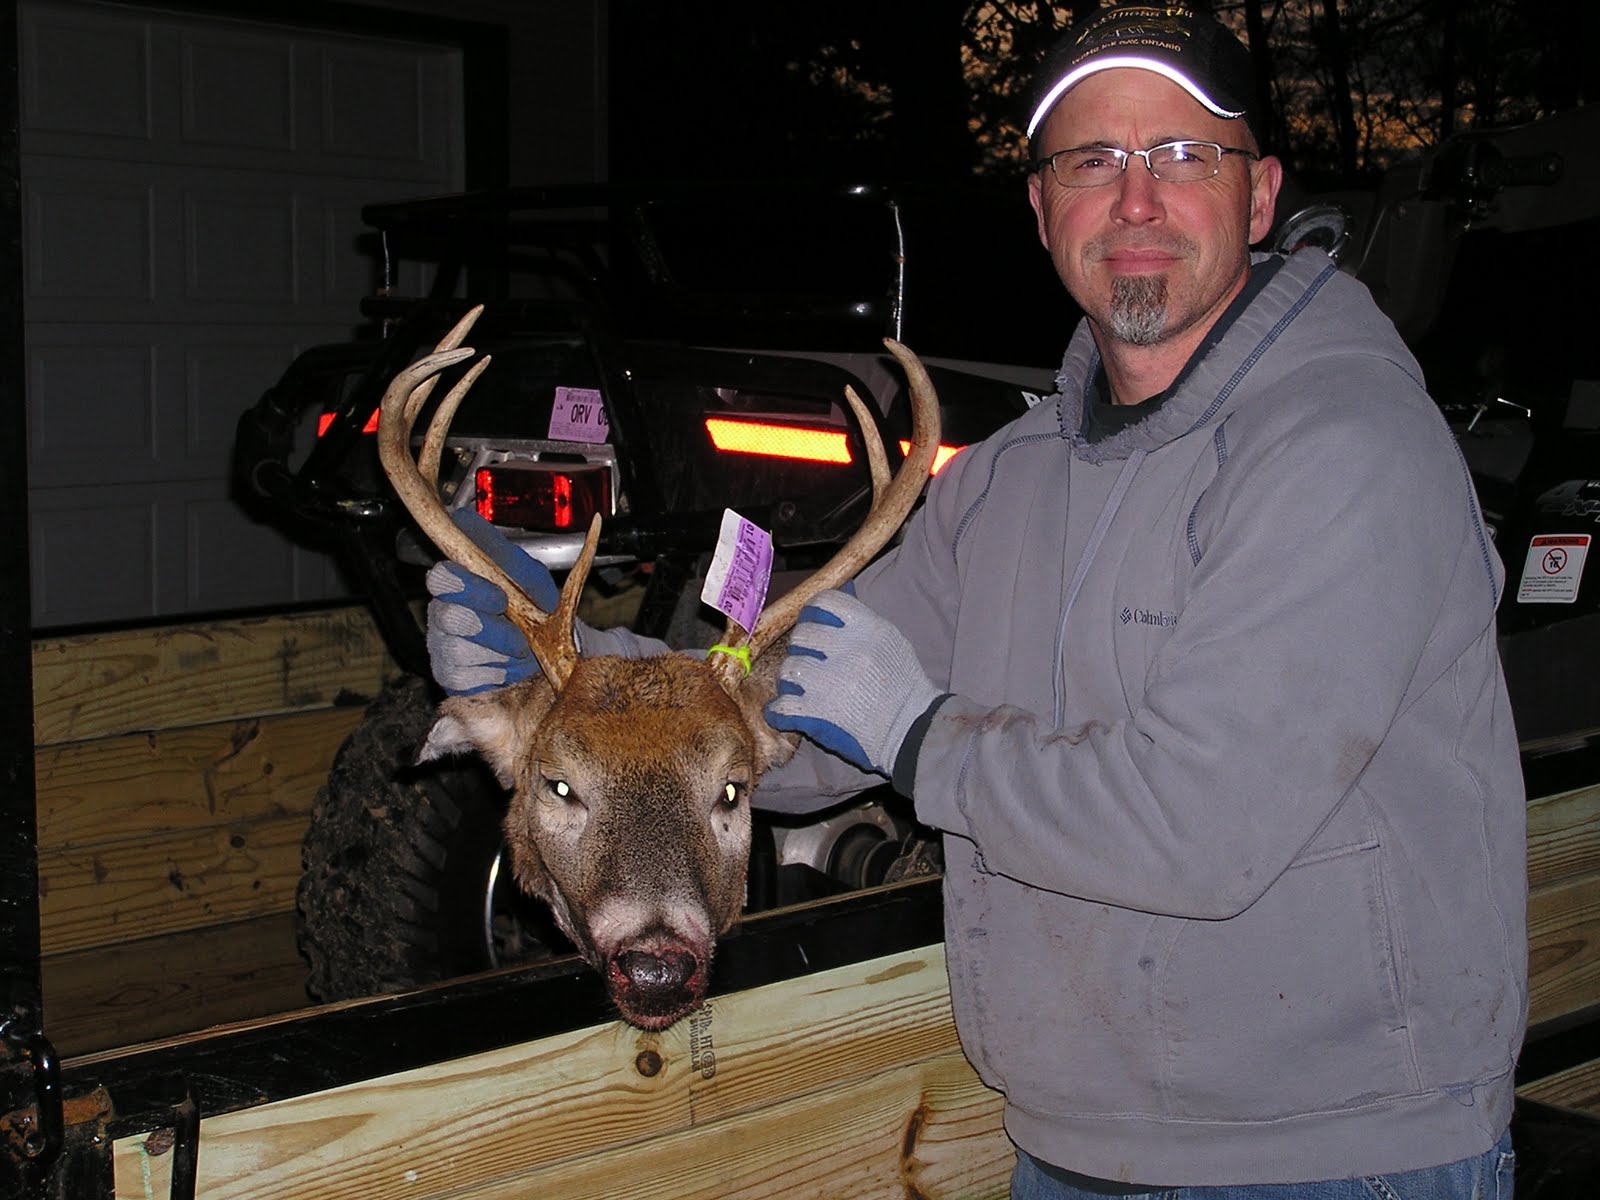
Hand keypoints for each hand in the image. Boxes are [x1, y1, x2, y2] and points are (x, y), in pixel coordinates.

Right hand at [425, 509, 560, 694]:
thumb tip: (474, 530)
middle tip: (518, 634)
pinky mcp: (448, 674)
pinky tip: (508, 667)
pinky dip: (496, 673)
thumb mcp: (527, 575)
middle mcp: (443, 610)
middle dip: (490, 628)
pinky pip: (464, 676)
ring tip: (520, 650)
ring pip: (458, 649)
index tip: (500, 597)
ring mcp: (442, 643)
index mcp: (458, 580)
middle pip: (448, 616)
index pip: (440, 577)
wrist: (547, 650)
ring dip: (500, 652)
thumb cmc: (531, 606)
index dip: (467, 588)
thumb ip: (507, 558)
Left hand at [764, 588, 940, 776]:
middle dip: (802, 649)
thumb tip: (839, 598)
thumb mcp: (892, 642)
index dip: (813, 612)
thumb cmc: (904, 685)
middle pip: (802, 635)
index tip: (813, 623)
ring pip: (789, 668)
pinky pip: (782, 704)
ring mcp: (830, 681)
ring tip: (801, 688)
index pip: (825, 602)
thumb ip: (863, 622)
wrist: (912, 729)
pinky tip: (785, 712)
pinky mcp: (818, 711)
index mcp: (868, 627)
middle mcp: (848, 649)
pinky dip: (779, 710)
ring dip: (791, 679)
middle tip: (809, 661)